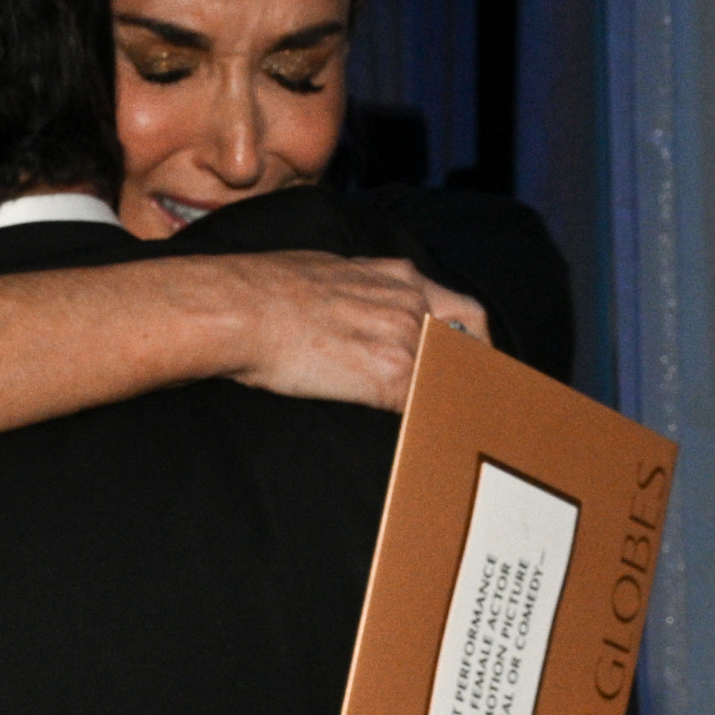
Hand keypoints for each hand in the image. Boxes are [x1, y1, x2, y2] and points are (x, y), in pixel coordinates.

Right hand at [224, 255, 488, 411]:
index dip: (472, 341)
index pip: (461, 310)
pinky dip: (429, 425)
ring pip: (450, 377)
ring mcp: (405, 339)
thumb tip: (351, 309)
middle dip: (474, 374)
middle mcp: (411, 304)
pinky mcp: (389, 376)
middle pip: (468, 346)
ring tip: (451, 431)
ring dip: (450, 402)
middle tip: (473, 401)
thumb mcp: (327, 271)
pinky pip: (425, 406)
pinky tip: (426, 442)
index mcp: (398, 276)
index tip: (470, 363)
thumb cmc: (263, 289)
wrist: (239, 309)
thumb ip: (358, 290)